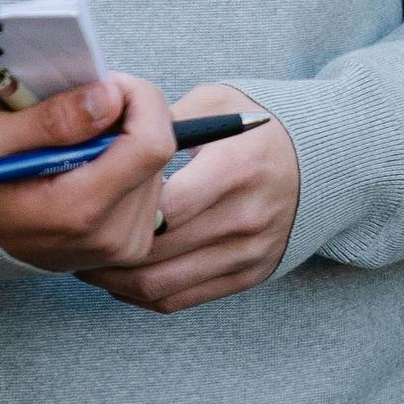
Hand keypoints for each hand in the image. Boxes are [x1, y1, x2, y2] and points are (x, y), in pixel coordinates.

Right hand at [0, 74, 176, 274]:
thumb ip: (52, 119)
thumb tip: (110, 98)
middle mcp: (111, 236)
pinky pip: (150, 185)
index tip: (105, 83)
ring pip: (158, 165)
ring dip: (124, 139)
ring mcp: (124, 245)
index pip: (153, 143)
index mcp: (78, 210)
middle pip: (156, 150)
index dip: (139, 99)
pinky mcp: (132, 244)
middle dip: (126, 115)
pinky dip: (125, 163)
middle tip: (78, 109)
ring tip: (73, 144)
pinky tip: (86, 166)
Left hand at [83, 81, 299, 314]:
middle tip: (71, 235)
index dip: (115, 208)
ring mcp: (248, 252)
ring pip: (158, 285)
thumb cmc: (265, 126)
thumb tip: (104, 136)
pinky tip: (120, 275)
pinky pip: (178, 300)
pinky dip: (140, 293)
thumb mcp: (219, 103)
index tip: (88, 198)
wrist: (332, 161)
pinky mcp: (249, 275)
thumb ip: (164, 120)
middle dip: (102, 248)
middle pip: (152, 252)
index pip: (161, 206)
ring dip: (112, 279)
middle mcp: (245, 218)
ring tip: (87, 259)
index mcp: (235, 169)